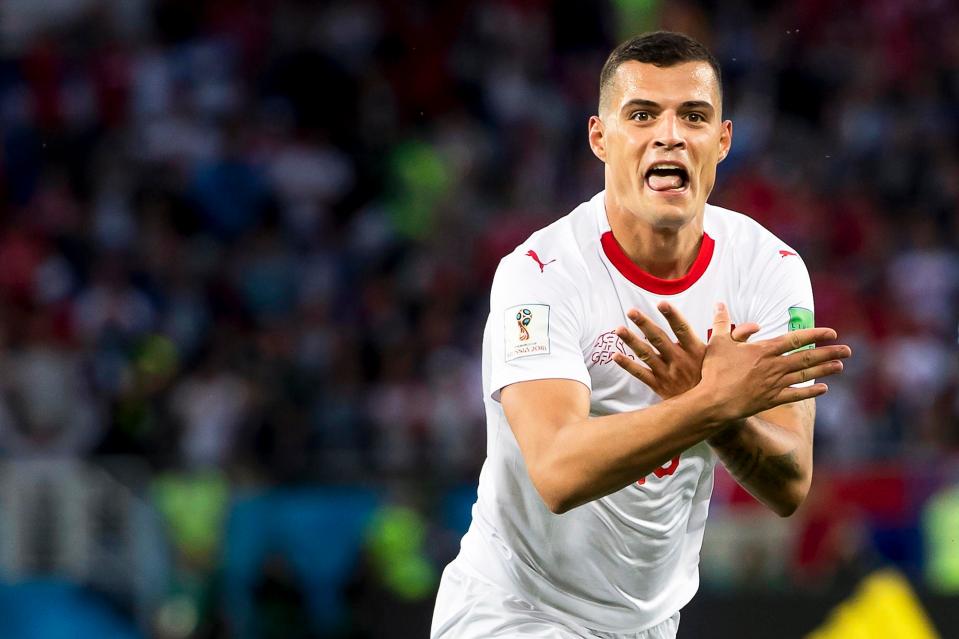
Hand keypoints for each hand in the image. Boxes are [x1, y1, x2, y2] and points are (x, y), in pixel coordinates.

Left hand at [612, 302, 757, 398]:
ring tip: (618, 329)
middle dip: (645, 324)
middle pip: (659, 339)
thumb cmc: (720, 382)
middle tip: (632, 310)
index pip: (682, 329)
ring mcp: (668, 374)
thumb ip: (738, 339)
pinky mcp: (659, 386)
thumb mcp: (729, 360)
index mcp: (696, 352)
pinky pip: (640, 374)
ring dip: (631, 342)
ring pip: (646, 355)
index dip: (672, 316)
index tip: (661, 303)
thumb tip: (754, 326)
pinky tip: (614, 355)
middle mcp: (680, 361)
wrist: (712, 414)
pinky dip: (627, 365)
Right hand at [698, 302, 850, 421]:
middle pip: (807, 357)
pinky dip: (811, 392)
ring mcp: (775, 384)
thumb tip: (720, 302)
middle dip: (829, 353)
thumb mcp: (717, 342)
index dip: (815, 335)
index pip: (796, 339)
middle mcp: (774, 366)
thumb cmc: (714, 371)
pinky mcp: (772, 400)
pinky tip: (824, 389)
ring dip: (825, 370)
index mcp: (764, 350)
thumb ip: (721, 321)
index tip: (832, 333)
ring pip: (805, 375)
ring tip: (840, 366)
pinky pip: (796, 395)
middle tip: (848, 351)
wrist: (714, 401)